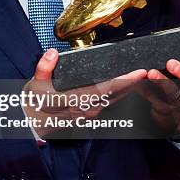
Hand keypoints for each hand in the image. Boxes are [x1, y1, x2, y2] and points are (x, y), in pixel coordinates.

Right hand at [23, 48, 146, 139]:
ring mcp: (88, 113)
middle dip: (133, 84)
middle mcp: (85, 109)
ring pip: (114, 101)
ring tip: (142, 77)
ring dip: (129, 90)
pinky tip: (127, 88)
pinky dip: (121, 95)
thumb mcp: (34, 85)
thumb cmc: (34, 104)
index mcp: (74, 101)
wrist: (31, 124)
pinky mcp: (89, 114)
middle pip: (116, 96)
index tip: (138, 74)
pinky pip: (109, 103)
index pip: (105, 90)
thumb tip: (52, 54)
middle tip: (148, 72)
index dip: (124, 82)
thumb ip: (43, 69)